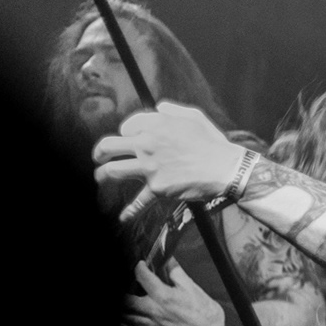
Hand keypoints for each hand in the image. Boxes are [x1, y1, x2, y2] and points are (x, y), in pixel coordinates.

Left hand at [92, 102, 243, 202]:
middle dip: (100, 152)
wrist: (225, 168)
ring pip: (112, 171)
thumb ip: (172, 109)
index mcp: (155, 125)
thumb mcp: (194, 116)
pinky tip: (122, 217)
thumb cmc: (212, 142)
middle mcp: (147, 144)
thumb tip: (158, 108)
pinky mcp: (157, 188)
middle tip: (99, 157)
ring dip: (101, 176)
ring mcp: (149, 167)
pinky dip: (129, 212)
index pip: (126, 126)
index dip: (127, 132)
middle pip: (108, 146)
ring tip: (100, 178)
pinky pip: (137, 202)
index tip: (130, 139)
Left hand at [124, 259, 225, 325]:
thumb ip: (174, 270)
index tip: (141, 265)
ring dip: (124, 307)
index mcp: (164, 296)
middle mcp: (156, 311)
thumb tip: (167, 258)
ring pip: (128, 316)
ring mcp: (154, 324)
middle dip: (125, 290)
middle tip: (128, 284)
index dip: (139, 268)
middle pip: (128, 300)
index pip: (143, 278)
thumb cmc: (203, 309)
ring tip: (125, 298)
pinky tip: (123, 321)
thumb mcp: (190, 285)